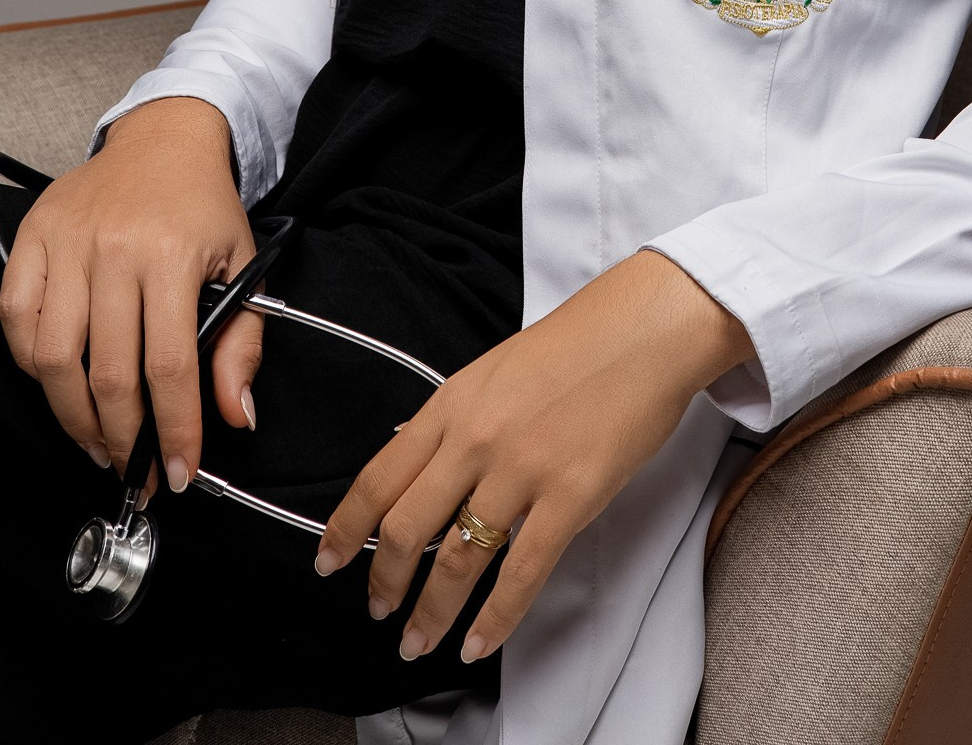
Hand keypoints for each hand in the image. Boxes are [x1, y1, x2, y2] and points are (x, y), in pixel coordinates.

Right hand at [0, 97, 260, 493]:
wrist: (164, 136)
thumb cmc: (203, 205)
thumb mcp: (243, 264)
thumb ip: (242, 343)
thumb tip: (237, 416)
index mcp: (172, 255)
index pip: (168, 366)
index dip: (173, 430)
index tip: (176, 473)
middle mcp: (114, 249)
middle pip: (106, 373)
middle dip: (121, 439)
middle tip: (131, 468)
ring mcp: (66, 242)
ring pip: (52, 356)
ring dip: (72, 415)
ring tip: (95, 440)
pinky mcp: (32, 236)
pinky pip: (15, 317)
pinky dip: (29, 361)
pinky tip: (57, 381)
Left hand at [313, 250, 752, 664]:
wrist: (642, 331)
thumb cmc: (576, 346)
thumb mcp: (493, 372)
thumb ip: (454, 420)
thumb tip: (418, 464)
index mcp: (452, 404)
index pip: (379, 477)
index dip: (346, 528)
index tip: (329, 560)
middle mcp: (475, 438)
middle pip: (406, 528)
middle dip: (384, 583)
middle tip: (379, 612)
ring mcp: (522, 469)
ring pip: (456, 560)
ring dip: (431, 612)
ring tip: (421, 641)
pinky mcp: (570, 497)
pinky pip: (521, 573)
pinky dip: (494, 618)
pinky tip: (479, 641)